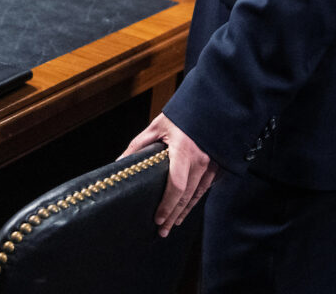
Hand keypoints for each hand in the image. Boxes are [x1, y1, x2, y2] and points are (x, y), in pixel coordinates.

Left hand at [122, 113, 217, 237]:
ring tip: (173, 225)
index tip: (157, 218)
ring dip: (184, 212)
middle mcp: (200, 160)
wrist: (209, 105)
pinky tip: (186, 208)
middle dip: (173, 215)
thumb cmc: (180, 115)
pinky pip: (205, 188)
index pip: (177, 186)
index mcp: (184, 151)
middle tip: (162, 230)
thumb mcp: (156, 127)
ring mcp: (211, 164)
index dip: (167, 205)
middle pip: (186, 196)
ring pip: (197, 195)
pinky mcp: (217, 165)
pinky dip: (195, 200)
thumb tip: (119, 164)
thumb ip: (137, 146)